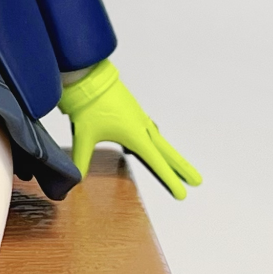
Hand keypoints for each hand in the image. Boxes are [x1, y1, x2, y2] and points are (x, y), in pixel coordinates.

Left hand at [59, 59, 200, 200]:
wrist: (89, 80)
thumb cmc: (89, 106)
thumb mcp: (84, 136)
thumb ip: (81, 160)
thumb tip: (75, 180)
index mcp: (135, 135)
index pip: (156, 162)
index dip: (169, 179)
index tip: (182, 193)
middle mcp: (142, 127)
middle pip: (167, 152)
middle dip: (182, 168)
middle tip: (197, 181)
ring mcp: (139, 118)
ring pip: (160, 140)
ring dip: (170, 154)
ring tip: (179, 166)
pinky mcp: (134, 112)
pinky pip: (150, 130)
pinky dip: (155, 140)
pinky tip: (150, 143)